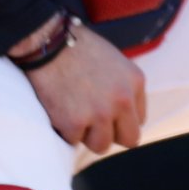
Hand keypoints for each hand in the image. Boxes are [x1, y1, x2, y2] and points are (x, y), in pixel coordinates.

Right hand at [15, 19, 145, 154]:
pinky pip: (73, 141)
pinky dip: (64, 130)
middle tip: (94, 125)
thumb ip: (124, 88)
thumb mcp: (115, 63)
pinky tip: (60, 108)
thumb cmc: (78, 50)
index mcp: (135, 82)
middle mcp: (123, 100)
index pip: (139, 120)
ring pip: (101, 145)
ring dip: (87, 135)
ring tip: (74, 113)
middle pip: (130, 139)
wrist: (49, 44)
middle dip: (112, 135)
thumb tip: (124, 117)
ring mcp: (99, 113)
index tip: (106, 114)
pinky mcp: (75, 123)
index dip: (121, 120)